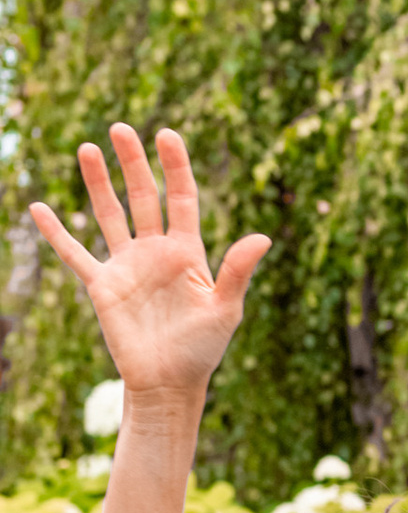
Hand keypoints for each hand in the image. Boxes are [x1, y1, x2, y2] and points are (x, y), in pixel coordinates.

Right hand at [28, 126, 267, 408]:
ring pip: (109, 214)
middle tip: (121, 128)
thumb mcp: (225, 308)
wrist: (169, 384)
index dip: (175, 167)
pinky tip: (40, 208)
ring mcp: (127, 266)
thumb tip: (262, 237)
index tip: (166, 134)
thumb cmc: (203, 349)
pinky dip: (58, 233)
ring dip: (97, 183)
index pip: (182, 198)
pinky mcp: (102, 286)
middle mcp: (156, 251)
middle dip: (133, 163)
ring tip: (87, 148)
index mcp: (188, 251)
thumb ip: (238, 271)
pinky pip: (75, 254)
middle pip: (143, 197)